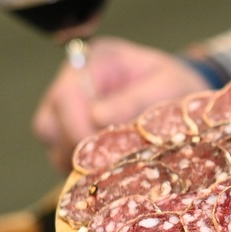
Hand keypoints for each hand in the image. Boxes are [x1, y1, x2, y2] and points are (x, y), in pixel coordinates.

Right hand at [33, 36, 210, 171]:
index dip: (76, 127)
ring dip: (75, 159)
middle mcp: (74, 82)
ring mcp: (69, 108)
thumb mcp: (167, 85)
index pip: (66, 96)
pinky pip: (61, 154)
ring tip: (109, 168)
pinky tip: (106, 170)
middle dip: (75, 148)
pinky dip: (79, 166)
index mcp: (95, 61)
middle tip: (106, 165)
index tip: (100, 151)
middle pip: (48, 122)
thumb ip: (135, 99)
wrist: (182, 94)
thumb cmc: (175, 85)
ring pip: (51, 141)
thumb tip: (98, 117)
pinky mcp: (72, 130)